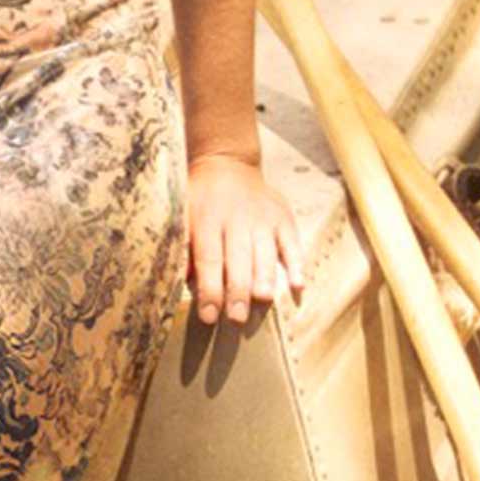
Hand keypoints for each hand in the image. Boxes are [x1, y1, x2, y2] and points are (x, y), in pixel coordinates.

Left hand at [184, 150, 304, 326]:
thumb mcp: (182, 216)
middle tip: (237, 318)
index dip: (210, 289)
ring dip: (265, 280)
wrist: (226, 162)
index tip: (209, 316)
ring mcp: (263, 217)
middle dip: (238, 292)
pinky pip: (292, 243)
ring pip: (265, 253)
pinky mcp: (283, 216)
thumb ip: (184, 249)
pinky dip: (296, 264)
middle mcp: (236, 218)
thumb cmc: (200, 199)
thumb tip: (184, 284)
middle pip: (238, 260)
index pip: (209, 259)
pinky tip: (297, 286)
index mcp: (207, 219)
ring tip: (262, 303)